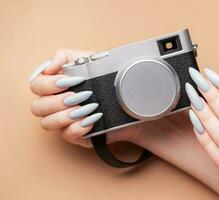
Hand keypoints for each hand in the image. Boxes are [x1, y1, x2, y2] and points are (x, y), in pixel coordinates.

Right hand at [29, 49, 191, 148]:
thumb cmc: (110, 80)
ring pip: (47, 124)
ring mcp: (66, 122)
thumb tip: (51, 64)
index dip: (48, 83)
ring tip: (87, 107)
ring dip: (66, 115)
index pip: (36, 86)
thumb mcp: (92, 61)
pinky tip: (92, 120)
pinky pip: (68, 136)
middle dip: (56, 101)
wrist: (133, 101)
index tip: (69, 80)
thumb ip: (69, 56)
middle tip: (78, 96)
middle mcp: (57, 105)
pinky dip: (78, 127)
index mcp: (57, 86)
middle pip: (37, 107)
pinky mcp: (79, 135)